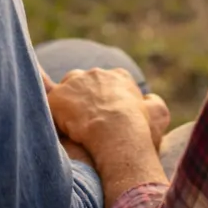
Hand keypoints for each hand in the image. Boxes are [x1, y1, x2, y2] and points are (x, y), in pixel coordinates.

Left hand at [48, 68, 169, 157]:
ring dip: (69, 104)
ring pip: (67, 90)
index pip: (110, 82)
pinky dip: (51, 110)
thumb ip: (153, 102)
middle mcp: (96, 73)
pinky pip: (48, 99)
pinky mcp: (57, 97)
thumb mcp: (159, 113)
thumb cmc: (140, 128)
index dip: (107, 98)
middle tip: (88, 122)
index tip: (107, 114)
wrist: (117, 134)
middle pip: (86, 82)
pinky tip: (53, 120)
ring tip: (72, 127)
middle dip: (86, 98)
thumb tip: (148, 98)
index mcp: (119, 77)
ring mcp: (75, 83)